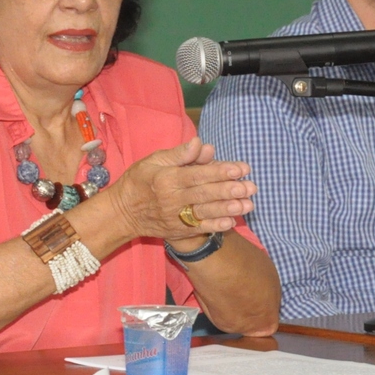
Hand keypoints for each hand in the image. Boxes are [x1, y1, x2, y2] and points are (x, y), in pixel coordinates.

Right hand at [106, 137, 256, 240]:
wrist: (121, 213)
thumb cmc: (139, 181)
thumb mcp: (153, 161)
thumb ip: (179, 154)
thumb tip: (201, 143)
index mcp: (167, 178)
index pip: (198, 174)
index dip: (221, 171)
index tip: (241, 168)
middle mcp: (172, 199)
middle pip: (205, 194)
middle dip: (230, 190)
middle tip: (252, 186)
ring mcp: (175, 217)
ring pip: (205, 212)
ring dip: (228, 209)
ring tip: (248, 204)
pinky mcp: (177, 231)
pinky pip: (198, 228)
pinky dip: (215, 226)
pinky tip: (231, 222)